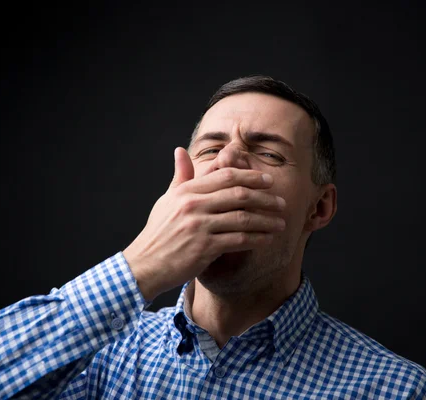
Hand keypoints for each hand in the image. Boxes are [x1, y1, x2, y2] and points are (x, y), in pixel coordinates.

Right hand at [122, 147, 285, 300]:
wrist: (145, 264)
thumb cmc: (158, 232)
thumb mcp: (167, 200)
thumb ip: (180, 176)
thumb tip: (180, 151)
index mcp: (187, 191)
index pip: (226, 175)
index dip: (251, 176)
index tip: (268, 180)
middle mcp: (193, 205)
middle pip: (239, 194)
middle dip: (265, 198)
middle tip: (281, 202)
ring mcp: (199, 226)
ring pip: (243, 218)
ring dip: (266, 220)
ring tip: (280, 223)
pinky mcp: (204, 248)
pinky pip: (239, 240)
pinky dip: (257, 239)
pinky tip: (267, 239)